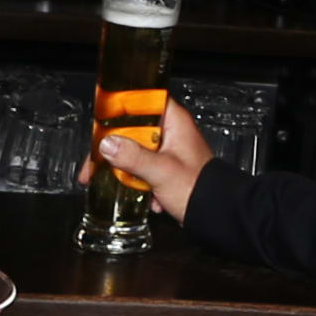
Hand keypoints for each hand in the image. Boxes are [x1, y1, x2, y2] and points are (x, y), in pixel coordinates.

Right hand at [91, 96, 217, 229]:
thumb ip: (132, 156)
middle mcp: (170, 133)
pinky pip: (142, 168)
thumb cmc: (199, 188)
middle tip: (99, 159)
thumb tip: (107, 144)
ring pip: (135, 150)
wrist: (215, 215)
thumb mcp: (161, 171)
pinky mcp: (165, 169)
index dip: (121, 106)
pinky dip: (138, 182)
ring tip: (116, 180)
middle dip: (116, 146)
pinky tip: (144, 195)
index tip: (102, 118)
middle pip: (133, 128)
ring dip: (126, 167)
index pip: (144, 100)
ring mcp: (167, 152)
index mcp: (174, 122)